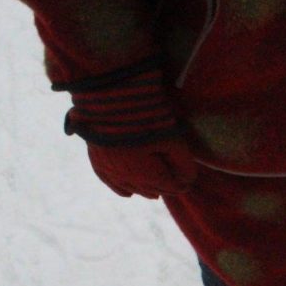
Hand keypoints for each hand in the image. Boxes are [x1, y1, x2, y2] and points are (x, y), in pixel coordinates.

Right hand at [61, 59, 195, 198]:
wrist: (108, 92)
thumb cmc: (146, 114)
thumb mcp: (173, 139)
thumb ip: (183, 164)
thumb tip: (187, 182)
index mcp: (145, 174)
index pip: (170, 186)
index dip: (182, 184)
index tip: (190, 181)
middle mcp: (124, 177)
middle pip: (151, 189)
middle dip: (165, 186)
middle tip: (177, 183)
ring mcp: (108, 168)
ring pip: (131, 188)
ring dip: (145, 189)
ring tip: (157, 192)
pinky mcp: (95, 158)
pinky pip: (109, 181)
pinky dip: (120, 187)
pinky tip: (127, 194)